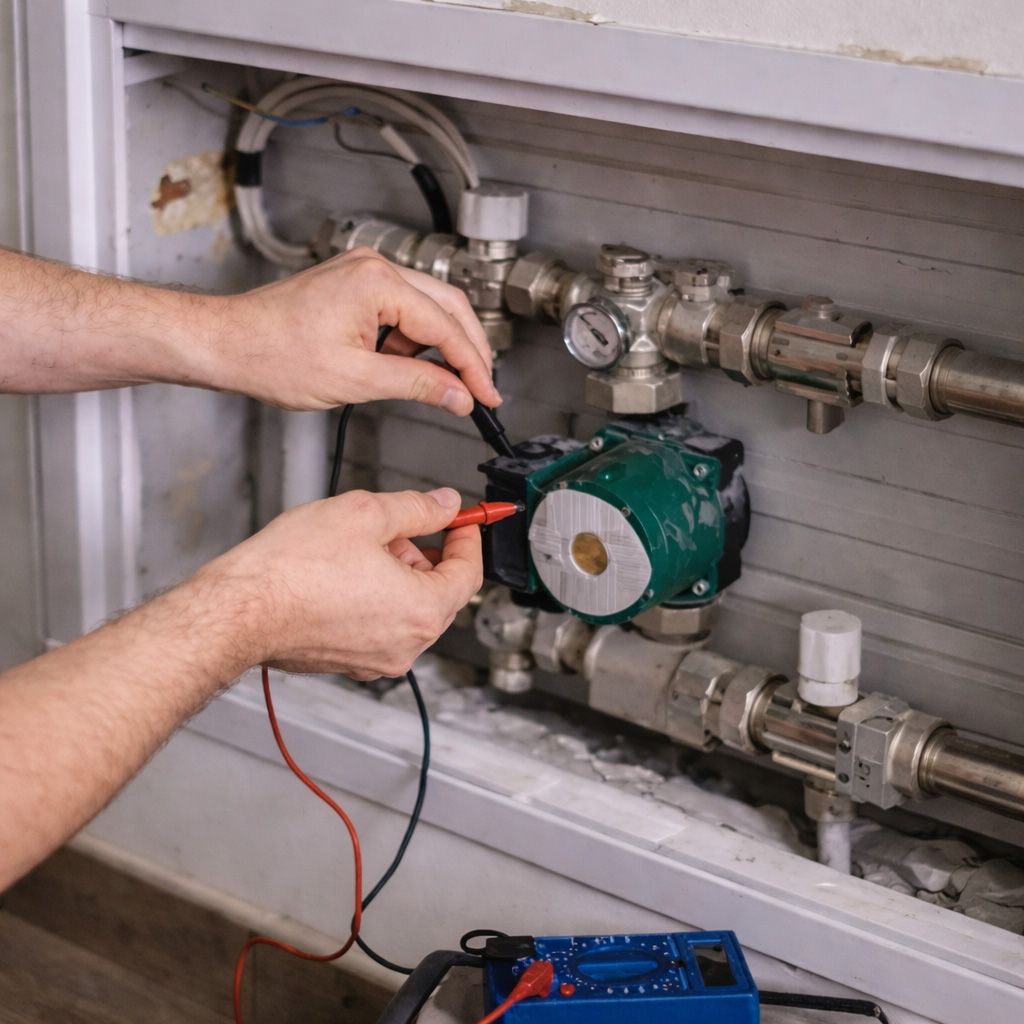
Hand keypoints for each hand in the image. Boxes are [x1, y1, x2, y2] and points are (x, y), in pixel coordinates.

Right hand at [197, 487, 482, 679]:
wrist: (237, 611)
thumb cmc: (293, 569)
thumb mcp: (366, 514)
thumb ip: (417, 508)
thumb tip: (445, 505)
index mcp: (422, 611)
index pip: (468, 573)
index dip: (467, 538)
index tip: (461, 520)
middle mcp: (406, 645)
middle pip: (439, 593)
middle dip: (426, 555)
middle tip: (396, 528)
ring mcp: (376, 659)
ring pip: (407, 609)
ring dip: (397, 575)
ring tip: (360, 548)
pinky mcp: (348, 662)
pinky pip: (379, 625)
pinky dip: (375, 598)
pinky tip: (344, 573)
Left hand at [213, 248, 501, 413]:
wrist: (226, 343)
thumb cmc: (272, 355)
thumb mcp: (355, 380)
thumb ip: (417, 384)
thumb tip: (459, 395)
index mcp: (378, 283)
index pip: (447, 327)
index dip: (473, 367)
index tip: (488, 397)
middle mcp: (375, 267)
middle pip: (448, 307)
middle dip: (466, 352)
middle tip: (478, 391)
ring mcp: (364, 273)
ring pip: (427, 309)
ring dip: (433, 348)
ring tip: (414, 381)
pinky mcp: (354, 285)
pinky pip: (401, 310)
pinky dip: (408, 341)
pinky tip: (393, 366)